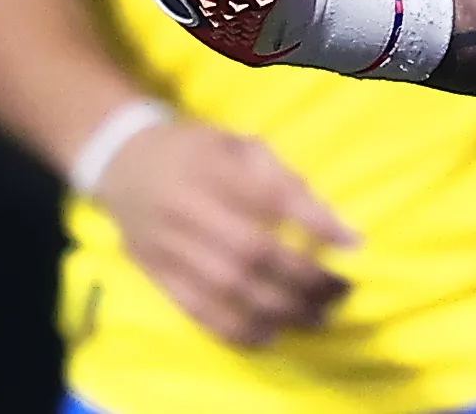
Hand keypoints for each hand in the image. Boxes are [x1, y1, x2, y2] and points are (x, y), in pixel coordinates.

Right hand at [90, 115, 359, 348]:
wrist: (122, 160)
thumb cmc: (194, 150)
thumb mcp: (237, 143)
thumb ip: (279, 176)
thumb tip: (328, 221)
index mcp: (213, 167)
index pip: (271, 198)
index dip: (315, 222)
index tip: (353, 243)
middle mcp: (188, 207)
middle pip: (252, 252)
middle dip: (303, 278)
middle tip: (339, 291)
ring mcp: (168, 245)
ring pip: (227, 288)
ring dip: (279, 309)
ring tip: (316, 316)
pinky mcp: (156, 273)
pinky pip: (198, 310)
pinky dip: (237, 329)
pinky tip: (270, 334)